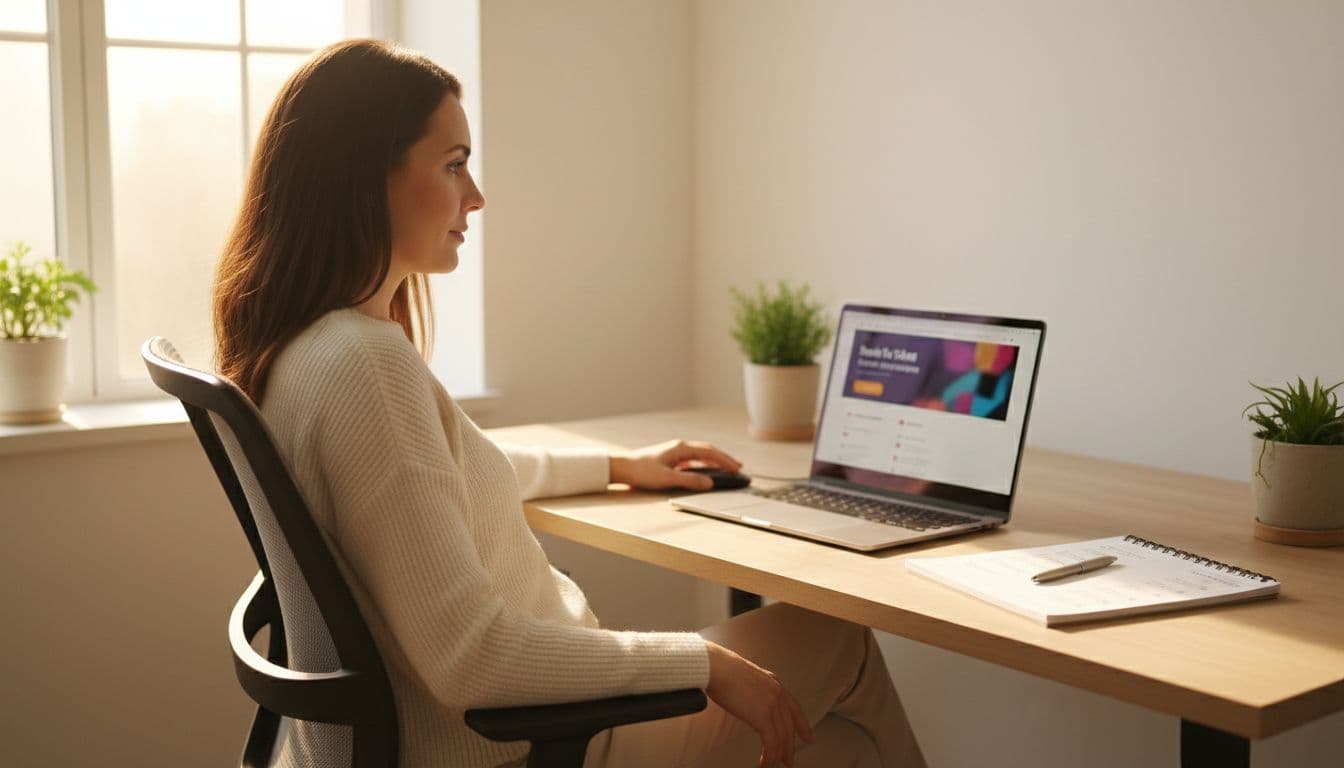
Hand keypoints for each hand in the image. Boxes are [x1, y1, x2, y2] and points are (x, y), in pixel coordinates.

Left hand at [608, 439, 742, 491]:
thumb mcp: (667, 479)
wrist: (622, 467)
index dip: (725, 460)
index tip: (737, 468)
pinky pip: (693, 459)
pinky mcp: (671, 458)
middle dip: (724, 459)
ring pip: (701, 454)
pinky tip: (706, 471)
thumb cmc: (642, 471)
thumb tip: (709, 483)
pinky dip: (704, 464)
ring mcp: (675, 452)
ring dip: (715, 461)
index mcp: (681, 448)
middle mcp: (680, 447)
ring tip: (726, 468)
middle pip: (708, 451)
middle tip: (738, 467)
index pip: (709, 452)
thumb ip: (689, 481)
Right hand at [704, 641, 812, 766]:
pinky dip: (769, 756)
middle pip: (790, 727)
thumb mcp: (747, 677)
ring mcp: (772, 705)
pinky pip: (771, 743)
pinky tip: (765, 762)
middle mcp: (777, 694)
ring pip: (782, 737)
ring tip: (774, 764)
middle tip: (789, 760)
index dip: (802, 726)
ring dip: (779, 754)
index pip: (795, 709)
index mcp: (774, 684)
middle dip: (790, 747)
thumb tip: (748, 700)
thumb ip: (754, 689)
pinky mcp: (762, 717)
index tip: (808, 737)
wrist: (717, 668)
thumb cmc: (722, 669)